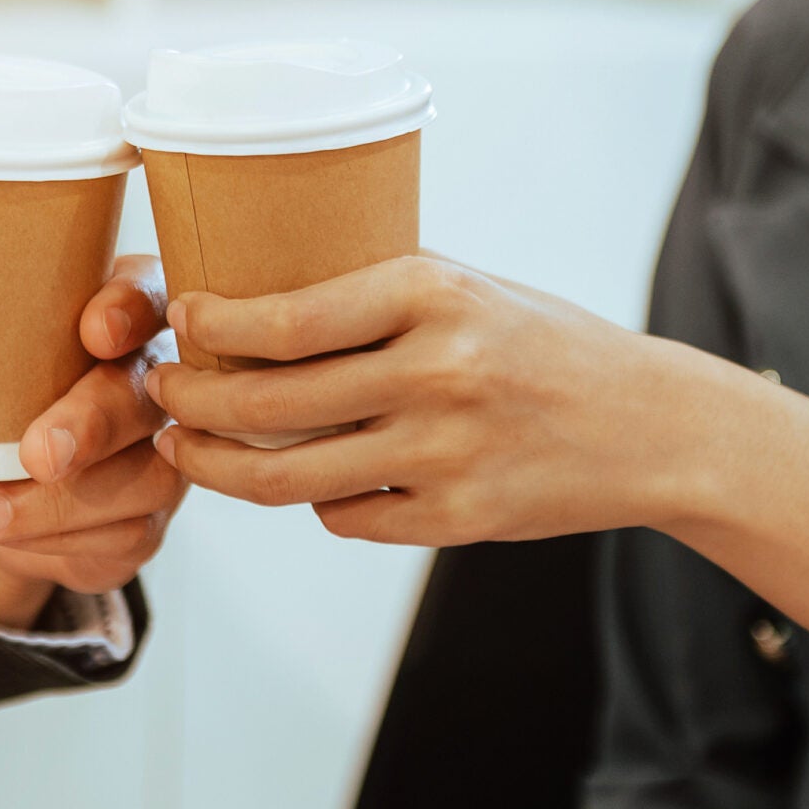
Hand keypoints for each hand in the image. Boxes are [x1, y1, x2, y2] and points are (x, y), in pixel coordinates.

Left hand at [0, 251, 184, 628]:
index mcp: (111, 312)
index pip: (146, 294)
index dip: (129, 310)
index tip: (92, 330)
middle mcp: (149, 382)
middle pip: (143, 396)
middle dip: (92, 424)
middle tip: (36, 455)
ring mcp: (156, 456)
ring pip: (139, 482)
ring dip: (56, 508)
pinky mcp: (145, 522)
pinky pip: (121, 540)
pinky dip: (56, 547)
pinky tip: (6, 539)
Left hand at [146, 255, 742, 545]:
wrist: (649, 426)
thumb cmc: (541, 343)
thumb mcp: (466, 287)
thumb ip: (373, 297)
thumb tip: (243, 309)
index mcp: (435, 294)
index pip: (288, 319)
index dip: (212, 329)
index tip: (177, 325)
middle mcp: (438, 373)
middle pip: (269, 403)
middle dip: (190, 402)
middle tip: (159, 393)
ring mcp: (446, 455)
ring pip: (288, 477)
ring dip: (219, 467)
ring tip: (187, 450)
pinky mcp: (456, 521)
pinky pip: (343, 517)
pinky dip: (312, 500)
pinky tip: (302, 479)